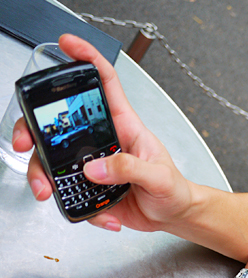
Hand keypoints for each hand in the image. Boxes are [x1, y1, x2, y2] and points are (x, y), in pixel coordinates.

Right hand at [12, 34, 192, 231]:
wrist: (174, 216)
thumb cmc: (174, 190)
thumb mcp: (159, 176)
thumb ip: (129, 169)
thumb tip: (95, 167)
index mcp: (125, 126)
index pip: (106, 84)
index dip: (87, 60)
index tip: (69, 45)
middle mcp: (105, 142)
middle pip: (61, 124)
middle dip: (36, 130)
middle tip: (27, 144)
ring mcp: (95, 165)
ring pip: (55, 162)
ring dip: (47, 179)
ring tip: (52, 194)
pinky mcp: (91, 189)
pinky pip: (71, 194)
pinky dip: (82, 209)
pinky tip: (106, 216)